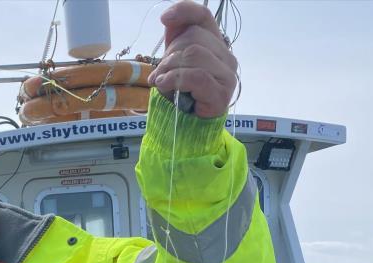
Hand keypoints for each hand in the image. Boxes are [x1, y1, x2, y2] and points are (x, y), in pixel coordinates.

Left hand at [147, 0, 237, 118]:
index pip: (204, 17)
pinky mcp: (222, 93)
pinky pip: (197, 76)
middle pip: (194, 38)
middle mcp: (226, 56)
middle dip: (170, 55)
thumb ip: (175, 37)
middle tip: (159, 74)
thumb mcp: (174, 61)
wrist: (187, 127)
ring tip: (161, 82)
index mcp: (215, 44)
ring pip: (194, 54)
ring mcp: (227, 75)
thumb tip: (168, 17)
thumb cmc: (181, 94)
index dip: (184, 11)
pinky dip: (175, 79)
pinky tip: (164, 85)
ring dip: (169, 69)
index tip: (164, 19)